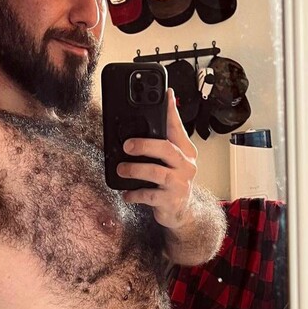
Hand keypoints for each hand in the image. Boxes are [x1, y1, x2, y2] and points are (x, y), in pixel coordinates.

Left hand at [118, 88, 198, 229]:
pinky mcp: (171, 201)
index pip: (177, 128)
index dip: (171, 111)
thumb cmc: (172, 183)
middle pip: (167, 149)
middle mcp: (186, 165)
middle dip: (145, 145)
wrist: (181, 214)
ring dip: (136, 170)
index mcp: (185, 152)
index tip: (165, 95)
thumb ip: (161, 140)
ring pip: (157, 173)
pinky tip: (126, 193)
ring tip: (121, 169)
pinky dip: (135, 194)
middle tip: (127, 145)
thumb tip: (145, 117)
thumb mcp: (170, 160)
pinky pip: (149, 195)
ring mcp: (180, 184)